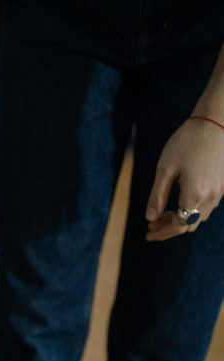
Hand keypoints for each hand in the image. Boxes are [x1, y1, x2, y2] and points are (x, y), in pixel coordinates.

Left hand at [146, 117, 223, 240]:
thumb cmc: (187, 142)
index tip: (147, 234)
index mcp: (195, 195)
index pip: (177, 226)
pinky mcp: (223, 184)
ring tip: (161, 213)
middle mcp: (210, 197)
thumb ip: (157, 196)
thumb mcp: (165, 169)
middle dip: (169, 228)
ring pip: (198, 217)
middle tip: (151, 224)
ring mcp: (219, 191)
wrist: (216, 122)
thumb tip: (150, 218)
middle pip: (188, 224)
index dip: (162, 233)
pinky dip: (190, 210)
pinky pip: (206, 206)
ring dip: (180, 219)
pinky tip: (177, 202)